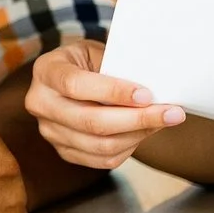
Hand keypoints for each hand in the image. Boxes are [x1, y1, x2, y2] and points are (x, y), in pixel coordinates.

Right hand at [23, 38, 182, 169]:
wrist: (72, 79)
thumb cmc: (89, 61)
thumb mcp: (97, 52)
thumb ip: (118, 67)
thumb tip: (159, 87)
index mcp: (46, 71)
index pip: (76, 85)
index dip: (113, 91)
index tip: (147, 94)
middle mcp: (40, 103)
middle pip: (91, 121)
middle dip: (137, 119)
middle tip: (173, 113)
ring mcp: (49, 131)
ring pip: (100, 145)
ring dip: (139, 135)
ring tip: (164, 121)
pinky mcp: (63, 151)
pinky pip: (102, 160)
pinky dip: (129, 148)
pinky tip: (144, 132)